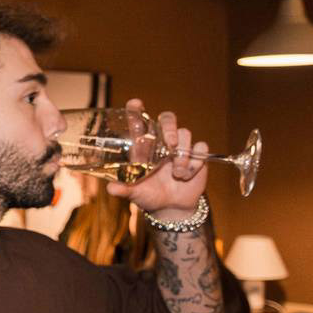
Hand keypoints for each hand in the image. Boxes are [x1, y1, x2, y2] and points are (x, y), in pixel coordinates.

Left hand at [107, 99, 207, 217]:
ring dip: (183, 154)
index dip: (136, 110)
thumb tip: (111, 189)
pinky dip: (195, 162)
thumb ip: (123, 189)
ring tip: (176, 174)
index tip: (135, 104)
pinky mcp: (197, 155)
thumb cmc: (149, 195)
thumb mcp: (134, 193)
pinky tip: (187, 175)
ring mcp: (180, 147)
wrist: (172, 208)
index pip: (140, 121)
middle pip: (167, 119)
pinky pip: (200, 148)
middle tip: (170, 143)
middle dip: (169, 127)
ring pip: (185, 134)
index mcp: (143, 146)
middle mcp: (161, 142)